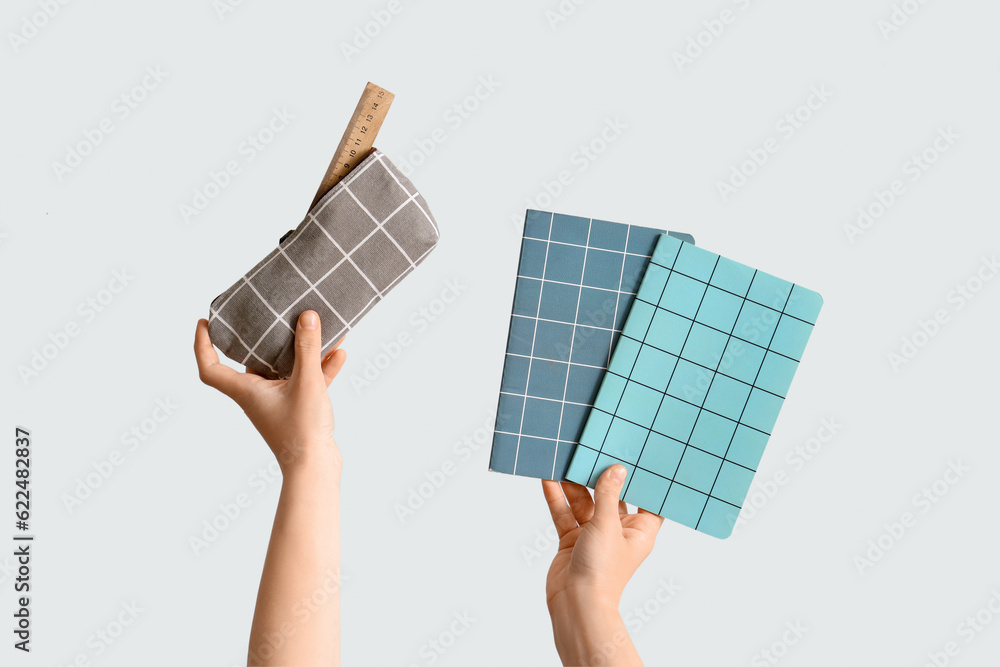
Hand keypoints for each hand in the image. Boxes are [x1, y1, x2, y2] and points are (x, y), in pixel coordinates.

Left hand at [194, 310, 346, 472]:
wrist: (316, 468)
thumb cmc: (301, 431)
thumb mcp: (306, 382)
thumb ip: (307, 348)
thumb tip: (307, 317)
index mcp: (246, 391)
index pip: (210, 367)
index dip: (202, 344)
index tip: (205, 323)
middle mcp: (257, 395)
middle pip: (251, 362)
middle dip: (261, 338)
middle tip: (267, 316)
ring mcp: (278, 403)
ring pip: (285, 369)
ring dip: (301, 351)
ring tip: (316, 329)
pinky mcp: (298, 409)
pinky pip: (306, 381)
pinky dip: (319, 368)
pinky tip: (338, 355)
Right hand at [542, 465, 663, 665]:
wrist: (575, 603)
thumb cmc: (602, 571)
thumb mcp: (607, 525)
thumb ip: (609, 495)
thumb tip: (616, 470)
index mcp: (639, 531)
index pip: (647, 502)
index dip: (645, 482)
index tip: (640, 458)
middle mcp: (617, 531)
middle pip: (611, 497)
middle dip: (600, 477)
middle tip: (594, 450)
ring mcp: (593, 535)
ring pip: (584, 502)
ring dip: (574, 484)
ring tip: (565, 460)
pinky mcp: (572, 540)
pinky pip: (565, 513)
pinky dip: (557, 498)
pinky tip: (548, 479)